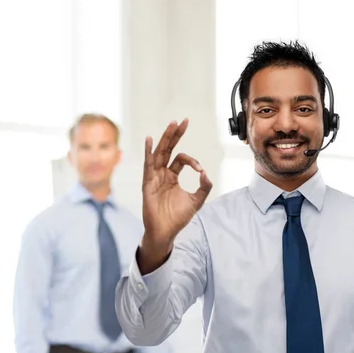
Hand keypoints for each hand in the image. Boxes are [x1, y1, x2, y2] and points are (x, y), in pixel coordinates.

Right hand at [140, 119, 211, 263]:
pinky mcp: (147, 184)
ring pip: (159, 153)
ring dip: (166, 138)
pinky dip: (149, 152)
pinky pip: (148, 165)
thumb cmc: (178, 218)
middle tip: (183, 121)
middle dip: (176, 134)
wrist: (166, 232)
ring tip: (172, 123)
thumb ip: (204, 187)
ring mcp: (154, 177)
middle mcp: (162, 174)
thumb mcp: (196, 201)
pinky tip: (150, 140)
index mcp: (172, 176)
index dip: (193, 161)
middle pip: (168, 149)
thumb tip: (206, 173)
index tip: (200, 170)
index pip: (182, 159)